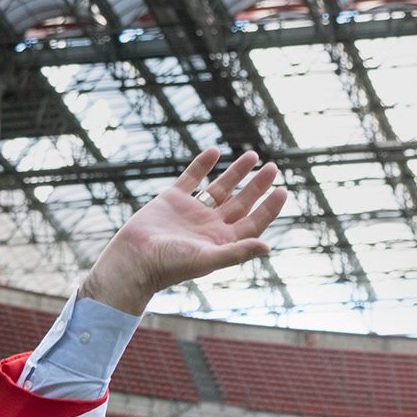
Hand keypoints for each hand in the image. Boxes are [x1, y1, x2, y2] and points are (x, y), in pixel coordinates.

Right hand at [79, 148, 287, 314]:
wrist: (133, 259)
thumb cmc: (169, 265)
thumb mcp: (207, 259)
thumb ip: (237, 252)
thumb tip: (267, 247)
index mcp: (221, 241)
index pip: (253, 222)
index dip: (269, 208)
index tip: (283, 190)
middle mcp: (210, 226)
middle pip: (241, 203)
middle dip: (258, 185)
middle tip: (274, 167)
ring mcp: (192, 212)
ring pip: (220, 188)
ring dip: (236, 172)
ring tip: (253, 155)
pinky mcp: (172, 200)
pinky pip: (192, 178)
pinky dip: (203, 164)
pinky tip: (215, 152)